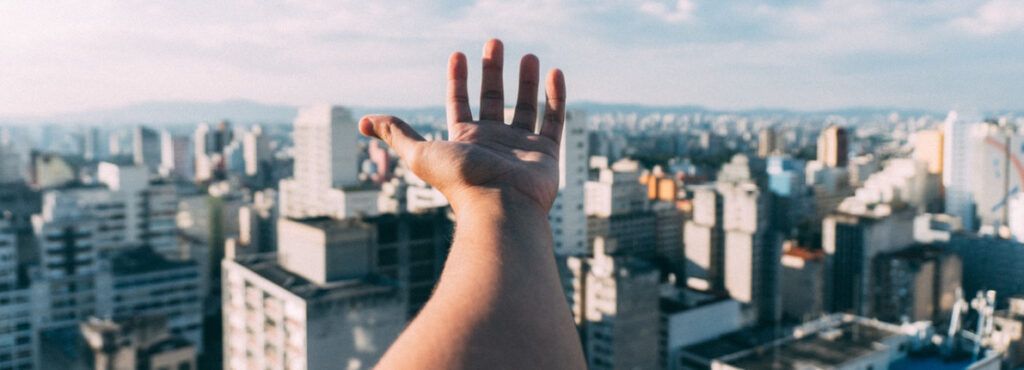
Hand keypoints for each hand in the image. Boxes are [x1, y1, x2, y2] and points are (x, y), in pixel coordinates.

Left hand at [359, 39, 566, 212]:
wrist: (500, 206)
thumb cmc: (460, 181)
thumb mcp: (420, 153)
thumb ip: (396, 134)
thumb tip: (363, 122)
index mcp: (464, 141)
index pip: (459, 103)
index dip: (457, 80)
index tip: (458, 55)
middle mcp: (492, 142)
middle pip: (492, 99)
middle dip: (492, 71)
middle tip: (494, 42)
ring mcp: (520, 147)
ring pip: (525, 107)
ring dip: (526, 81)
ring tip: (528, 56)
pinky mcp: (545, 153)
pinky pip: (553, 120)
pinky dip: (556, 97)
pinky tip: (555, 73)